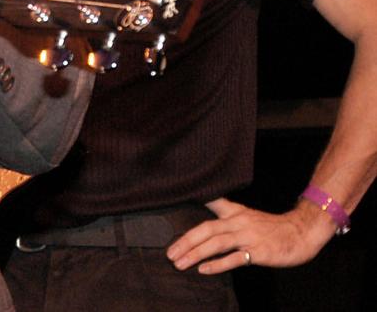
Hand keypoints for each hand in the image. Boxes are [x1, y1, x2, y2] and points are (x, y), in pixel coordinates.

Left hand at [165, 196, 336, 273]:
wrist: (302, 232)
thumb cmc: (273, 227)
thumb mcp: (247, 215)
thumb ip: (227, 215)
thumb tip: (206, 220)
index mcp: (235, 212)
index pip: (210, 203)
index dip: (192, 202)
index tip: (172, 203)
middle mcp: (238, 222)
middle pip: (206, 229)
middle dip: (185, 241)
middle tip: (170, 253)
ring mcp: (248, 237)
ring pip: (216, 244)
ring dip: (195, 253)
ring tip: (180, 263)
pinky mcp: (258, 252)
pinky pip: (234, 259)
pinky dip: (218, 264)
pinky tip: (203, 269)